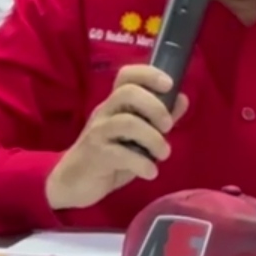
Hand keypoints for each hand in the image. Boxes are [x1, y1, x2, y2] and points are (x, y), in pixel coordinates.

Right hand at [45, 65, 188, 211]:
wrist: (73, 182)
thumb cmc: (110, 154)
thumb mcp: (138, 136)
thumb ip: (160, 118)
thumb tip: (183, 99)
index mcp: (115, 103)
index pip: (127, 75)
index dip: (149, 74)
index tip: (169, 84)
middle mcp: (105, 112)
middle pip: (127, 93)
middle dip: (154, 106)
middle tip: (168, 127)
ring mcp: (98, 133)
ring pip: (126, 123)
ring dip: (152, 138)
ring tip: (164, 154)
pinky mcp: (95, 156)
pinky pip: (120, 154)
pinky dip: (141, 163)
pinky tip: (150, 172)